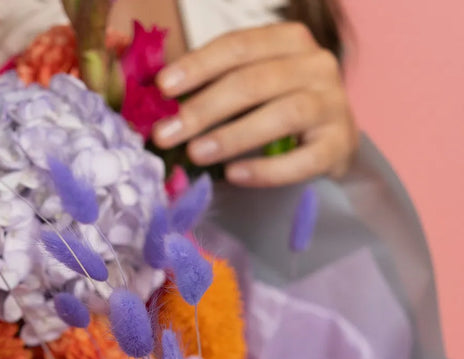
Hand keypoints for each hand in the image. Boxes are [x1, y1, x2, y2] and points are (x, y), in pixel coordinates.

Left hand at [152, 23, 357, 186]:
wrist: (333, 142)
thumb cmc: (281, 110)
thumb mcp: (252, 87)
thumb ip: (215, 85)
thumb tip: (160, 101)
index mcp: (290, 40)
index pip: (238, 46)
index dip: (199, 65)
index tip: (162, 87)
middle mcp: (317, 65)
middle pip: (254, 82)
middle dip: (203, 108)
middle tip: (166, 133)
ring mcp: (333, 104)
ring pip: (281, 115)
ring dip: (232, 136)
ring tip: (195, 154)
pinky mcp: (340, 145)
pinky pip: (302, 159)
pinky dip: (266, 169)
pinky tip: (235, 176)